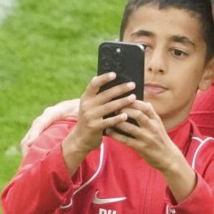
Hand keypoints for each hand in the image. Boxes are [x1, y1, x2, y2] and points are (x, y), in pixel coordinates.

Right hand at [18, 76, 137, 155]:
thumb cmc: (90, 120)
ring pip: (109, 107)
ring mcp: (90, 116)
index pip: (94, 84)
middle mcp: (86, 105)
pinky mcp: (95, 127)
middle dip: (120, 89)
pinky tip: (126, 115)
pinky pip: (109, 121)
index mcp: (85, 98)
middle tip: (132, 85)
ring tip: (133, 98)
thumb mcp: (90, 107)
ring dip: (123, 102)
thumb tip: (117, 86)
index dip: (104, 78)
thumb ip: (98, 98)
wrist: (80, 139)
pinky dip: (118, 118)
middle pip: (106, 94)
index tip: (115, 74)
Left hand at [108, 101, 196, 200]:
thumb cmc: (160, 139)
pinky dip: (116, 135)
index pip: (146, 106)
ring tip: (109, 118)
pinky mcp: (142, 148)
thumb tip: (142, 102)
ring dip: (118, 122)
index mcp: (156, 120)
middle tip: (114, 108)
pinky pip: (127, 140)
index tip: (124, 98)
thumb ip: (151, 115)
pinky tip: (109, 132)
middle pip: (138, 114)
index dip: (134, 101)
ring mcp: (147, 138)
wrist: (168, 157)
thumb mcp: (159, 125)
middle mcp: (152, 128)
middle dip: (124, 110)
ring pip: (131, 127)